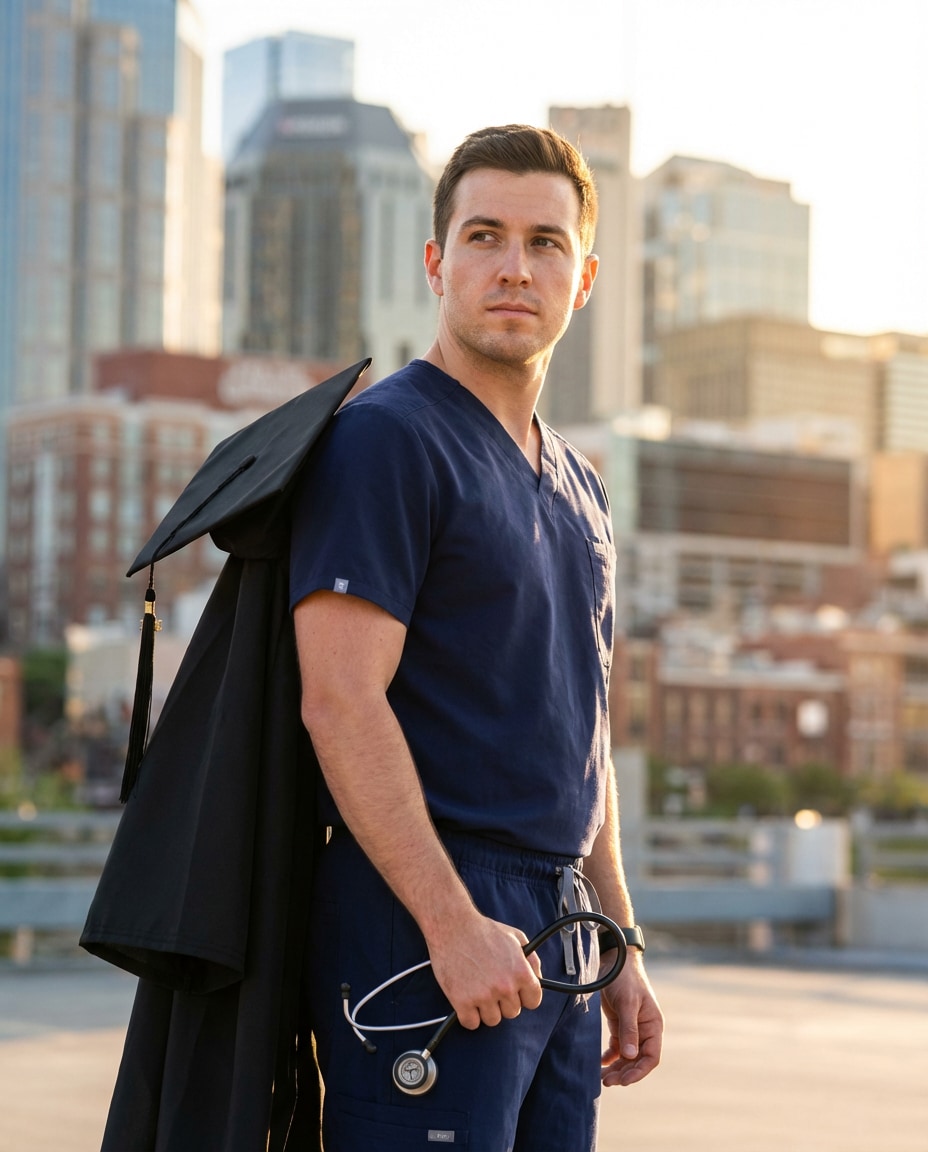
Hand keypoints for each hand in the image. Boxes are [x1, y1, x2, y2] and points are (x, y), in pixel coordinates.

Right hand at [426, 912, 542, 1030]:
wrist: (452, 925)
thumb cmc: (483, 930)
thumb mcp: (516, 937)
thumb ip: (532, 960)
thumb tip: (538, 980)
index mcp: (520, 972)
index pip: (533, 1001)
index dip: (524, 996)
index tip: (515, 991)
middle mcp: (505, 987)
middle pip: (512, 1012)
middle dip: (503, 1001)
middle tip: (491, 984)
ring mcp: (483, 996)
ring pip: (492, 1020)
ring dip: (486, 1009)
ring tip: (477, 989)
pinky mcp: (462, 1002)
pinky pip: (471, 1023)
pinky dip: (468, 1015)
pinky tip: (466, 999)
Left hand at [600, 953, 662, 1086]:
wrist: (614, 959)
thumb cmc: (625, 978)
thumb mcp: (628, 1003)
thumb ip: (629, 1029)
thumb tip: (631, 1056)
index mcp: (653, 1026)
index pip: (651, 1056)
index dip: (639, 1071)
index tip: (624, 1081)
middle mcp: (644, 1030)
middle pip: (637, 1060)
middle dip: (624, 1073)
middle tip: (607, 1082)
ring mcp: (631, 1028)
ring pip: (626, 1056)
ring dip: (617, 1068)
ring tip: (603, 1078)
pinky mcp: (619, 1024)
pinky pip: (616, 1047)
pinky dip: (610, 1057)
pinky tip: (601, 1063)